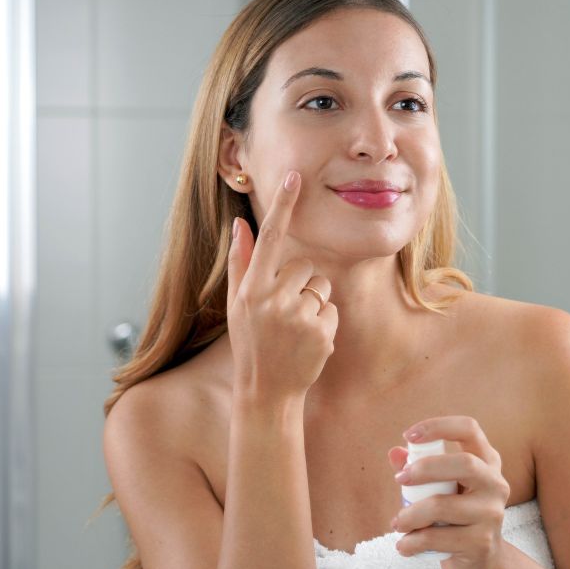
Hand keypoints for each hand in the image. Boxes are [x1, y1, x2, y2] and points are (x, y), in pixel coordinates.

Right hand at [226, 170, 337, 403]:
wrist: (266, 392)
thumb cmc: (250, 343)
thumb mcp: (238, 305)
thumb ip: (241, 263)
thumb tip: (241, 224)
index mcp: (251, 289)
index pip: (270, 237)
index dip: (283, 206)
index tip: (295, 176)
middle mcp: (273, 299)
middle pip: (304, 265)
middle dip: (299, 283)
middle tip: (283, 313)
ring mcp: (299, 316)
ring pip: (321, 286)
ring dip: (313, 302)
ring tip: (294, 328)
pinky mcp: (321, 332)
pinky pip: (332, 309)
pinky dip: (324, 322)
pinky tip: (307, 340)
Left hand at [386, 415, 511, 568]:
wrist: (482, 561)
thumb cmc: (455, 516)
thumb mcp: (438, 488)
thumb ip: (417, 469)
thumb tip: (395, 453)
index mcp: (486, 461)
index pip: (469, 429)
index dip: (438, 426)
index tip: (409, 435)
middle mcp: (495, 484)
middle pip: (465, 463)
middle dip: (425, 468)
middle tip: (399, 480)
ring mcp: (492, 514)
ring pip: (443, 505)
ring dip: (410, 515)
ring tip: (398, 524)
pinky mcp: (482, 543)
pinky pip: (437, 538)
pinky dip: (413, 542)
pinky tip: (405, 545)